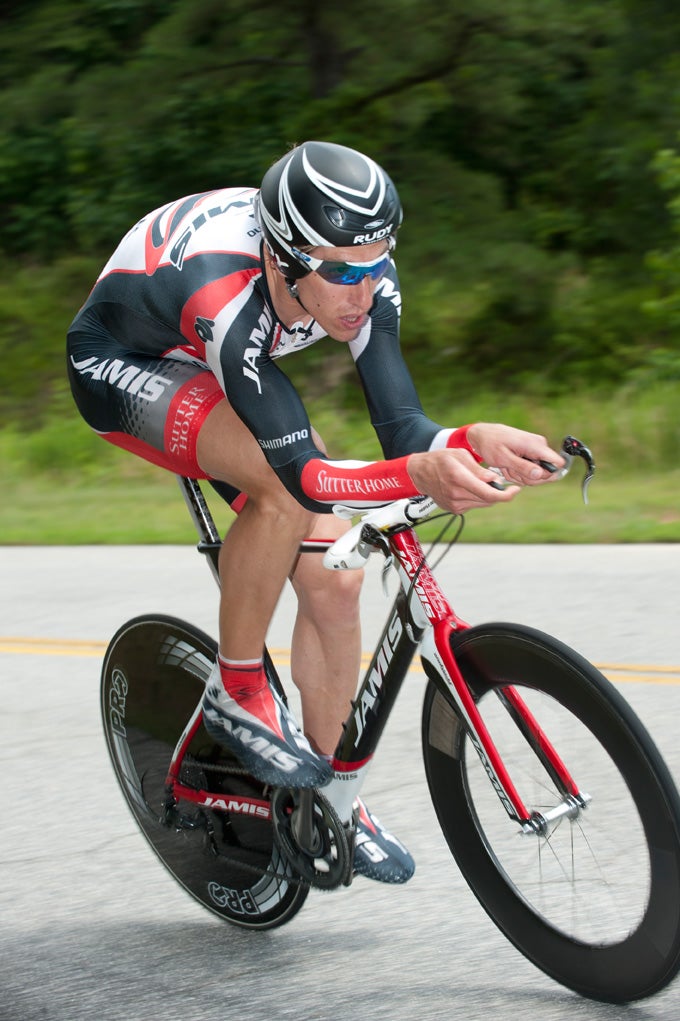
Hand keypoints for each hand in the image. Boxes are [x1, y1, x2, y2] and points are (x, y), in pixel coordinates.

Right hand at [406, 447, 520, 513]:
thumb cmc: (441, 460)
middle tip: (504, 485)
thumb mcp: (460, 455)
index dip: (506, 495)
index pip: (489, 494)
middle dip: (499, 493)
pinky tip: (472, 488)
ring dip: (488, 495)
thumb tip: (494, 480)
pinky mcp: (454, 509)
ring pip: (482, 503)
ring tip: (483, 482)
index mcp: (459, 478)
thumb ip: (478, 469)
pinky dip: (478, 497)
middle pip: (488, 500)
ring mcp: (454, 504)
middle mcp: (456, 494)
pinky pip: (474, 505)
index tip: (515, 490)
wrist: (420, 473)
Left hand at [467, 423, 565, 486]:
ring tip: (507, 466)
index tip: (528, 474)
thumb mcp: (503, 458)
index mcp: (536, 445)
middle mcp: (540, 447)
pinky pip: (529, 472)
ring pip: (535, 475)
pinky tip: (508, 465)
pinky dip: (517, 473)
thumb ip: (523, 466)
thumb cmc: (491, 444)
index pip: (558, 463)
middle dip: (527, 478)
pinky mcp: (531, 456)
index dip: (546, 475)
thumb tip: (540, 474)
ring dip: (519, 475)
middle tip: (510, 470)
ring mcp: (536, 452)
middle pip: (546, 474)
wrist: (484, 435)